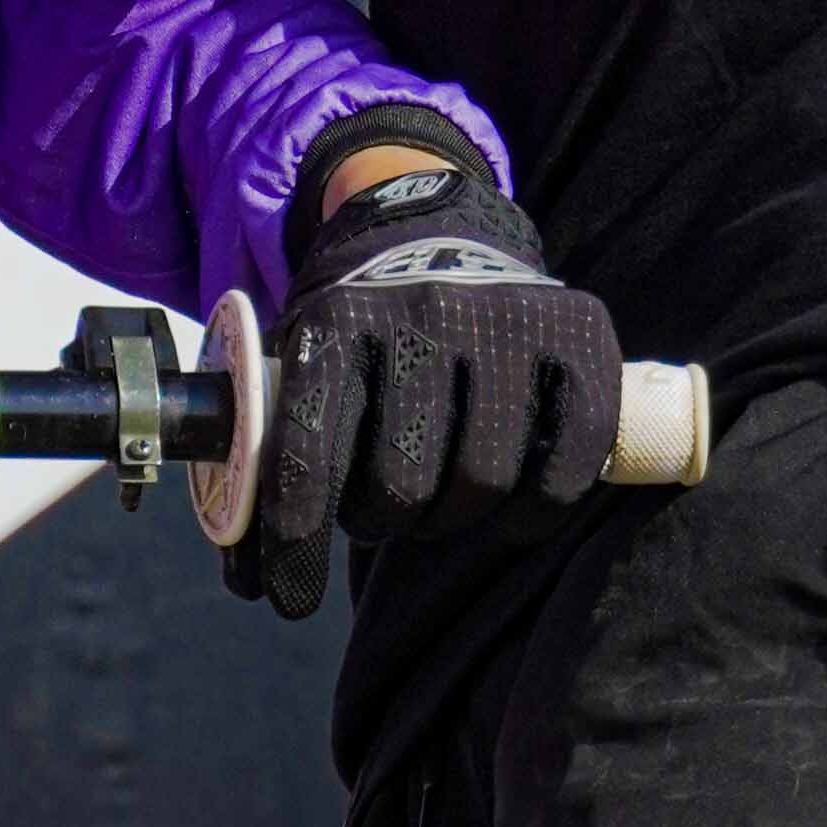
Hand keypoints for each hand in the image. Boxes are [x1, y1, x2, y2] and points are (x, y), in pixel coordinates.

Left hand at [237, 134, 622, 622]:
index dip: (294, 538)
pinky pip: (565, 463)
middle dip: (382, 520)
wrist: (434, 227)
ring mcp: (506, 320)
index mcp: (336, 322)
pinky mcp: (578, 334)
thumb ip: (266, 462)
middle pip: (400, 481)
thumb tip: (248, 585)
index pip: (306, 450)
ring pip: (481, 480)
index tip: (291, 599)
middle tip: (383, 511)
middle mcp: (421, 314)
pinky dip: (534, 509)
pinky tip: (511, 508)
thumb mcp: (298, 363)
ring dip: (453, 518)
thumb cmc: (356, 331)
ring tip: (439, 502)